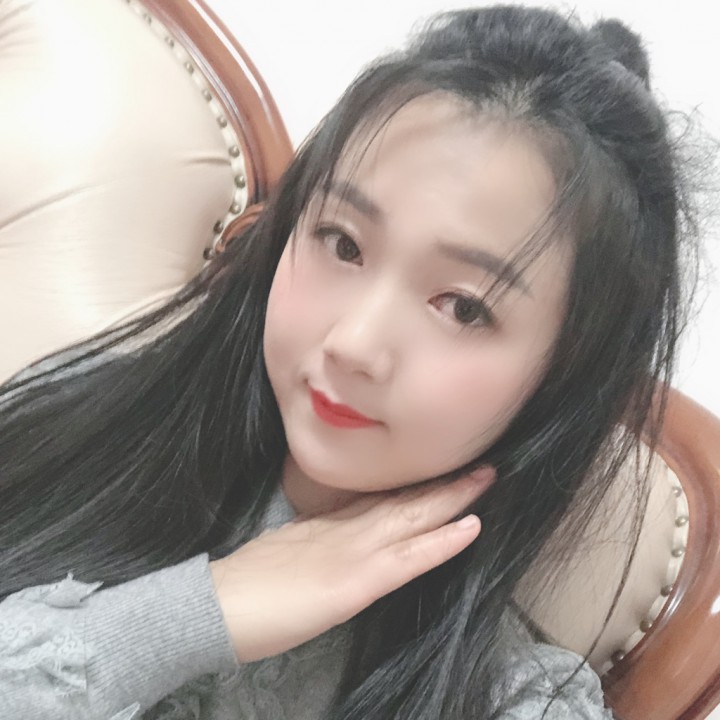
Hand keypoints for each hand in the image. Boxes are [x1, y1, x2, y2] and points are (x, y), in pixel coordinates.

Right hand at [209, 469, 493, 661]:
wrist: (215, 606)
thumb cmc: (245, 584)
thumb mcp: (287, 549)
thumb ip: (314, 536)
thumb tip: (333, 529)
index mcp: (331, 524)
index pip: (382, 499)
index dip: (416, 485)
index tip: (446, 468)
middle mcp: (347, 529)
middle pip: (403, 501)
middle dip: (443, 483)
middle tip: (482, 461)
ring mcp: (353, 552)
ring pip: (412, 520)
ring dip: (452, 499)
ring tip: (485, 478)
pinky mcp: (355, 582)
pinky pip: (407, 559)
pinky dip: (441, 543)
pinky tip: (471, 527)